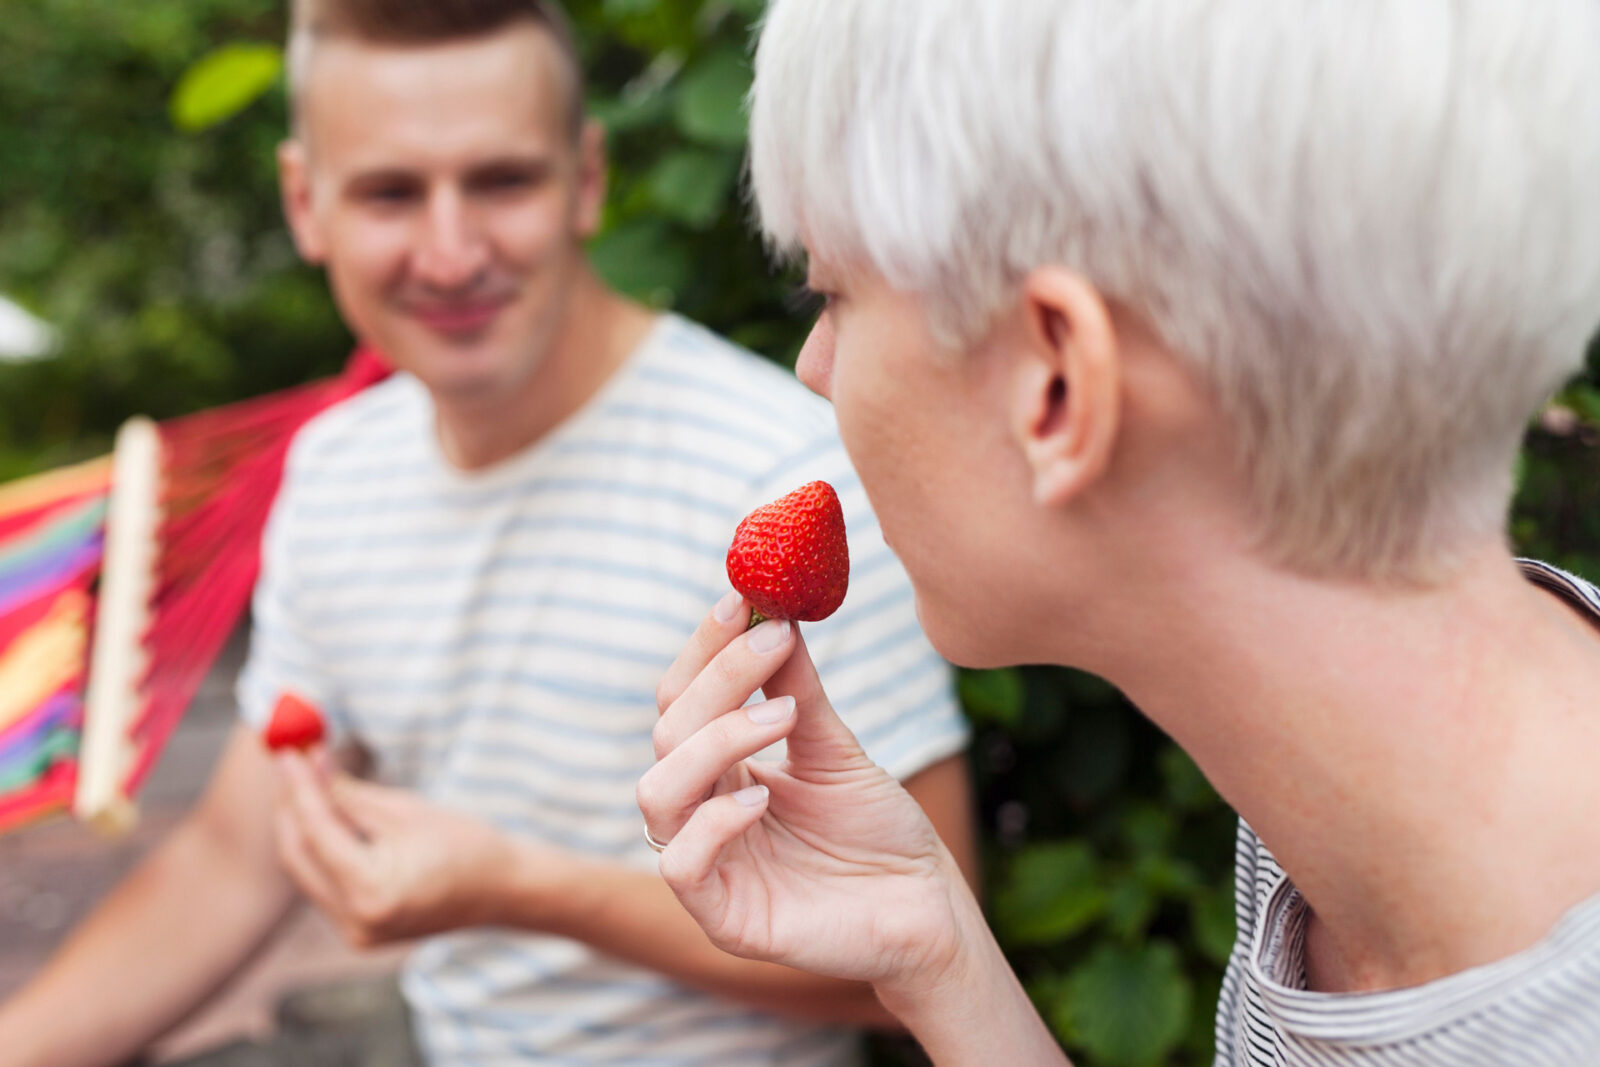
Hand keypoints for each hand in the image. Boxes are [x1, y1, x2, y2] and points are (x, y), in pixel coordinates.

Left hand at [273, 754, 513, 946]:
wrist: (502, 891)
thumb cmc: (466, 845)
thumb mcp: (406, 810)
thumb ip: (349, 793)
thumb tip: (309, 762)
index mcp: (372, 891)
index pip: (317, 832)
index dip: (298, 788)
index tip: (287, 751)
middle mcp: (356, 921)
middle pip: (299, 857)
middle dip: (291, 807)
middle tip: (290, 763)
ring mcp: (356, 934)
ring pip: (307, 871)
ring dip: (303, 826)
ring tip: (307, 781)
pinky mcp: (359, 933)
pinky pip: (325, 884)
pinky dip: (321, 849)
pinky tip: (325, 816)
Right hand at [638, 598, 976, 994]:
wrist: (928, 906)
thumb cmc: (881, 831)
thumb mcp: (835, 749)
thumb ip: (798, 691)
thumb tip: (774, 616)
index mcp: (721, 772)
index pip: (681, 700)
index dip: (703, 650)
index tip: (741, 601)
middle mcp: (702, 813)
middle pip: (667, 734)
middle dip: (717, 680)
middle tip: (774, 645)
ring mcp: (709, 866)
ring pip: (658, 791)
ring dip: (714, 741)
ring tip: (782, 718)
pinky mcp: (724, 917)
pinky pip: (680, 865)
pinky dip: (713, 822)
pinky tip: (763, 797)